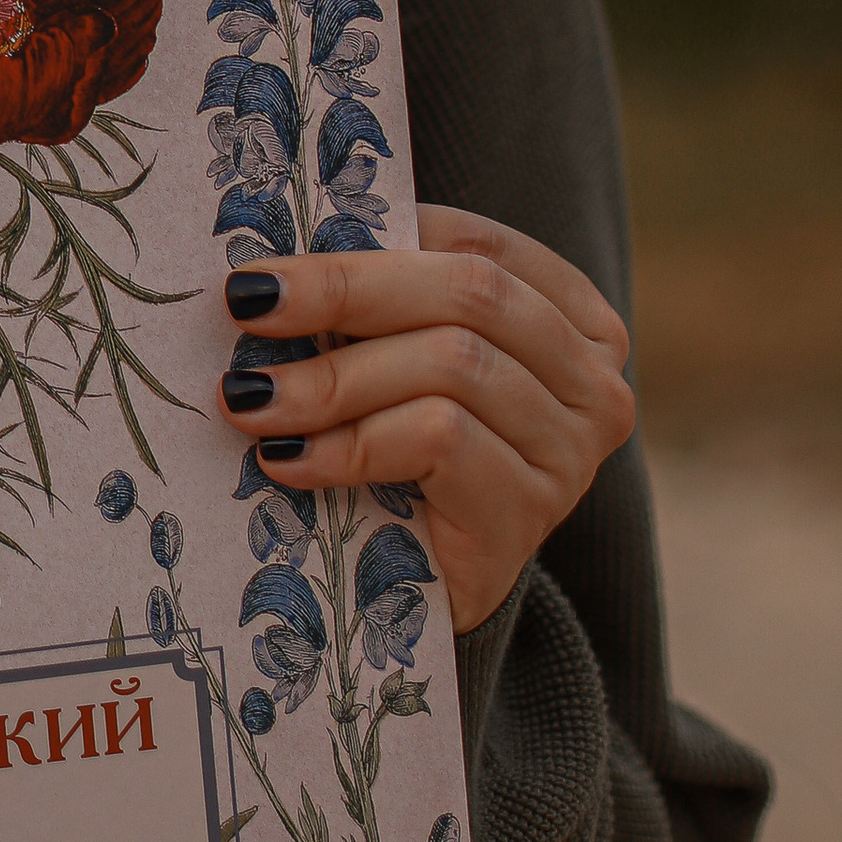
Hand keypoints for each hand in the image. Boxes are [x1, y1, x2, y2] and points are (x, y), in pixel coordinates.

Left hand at [216, 204, 635, 633]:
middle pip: (470, 293)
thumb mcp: (400, 360)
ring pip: (452, 364)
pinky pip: (439, 440)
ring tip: (251, 397)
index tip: (276, 255)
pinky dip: (350, 442)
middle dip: (344, 290)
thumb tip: (281, 253)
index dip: (376, 240)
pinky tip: (288, 459)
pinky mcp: (529, 512)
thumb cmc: (403, 460)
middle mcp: (592, 380)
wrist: (420, 601)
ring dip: (332, 378)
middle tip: (248, 304)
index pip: (476, 245)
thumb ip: (378, 299)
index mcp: (571, 317)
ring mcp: (571, 450)